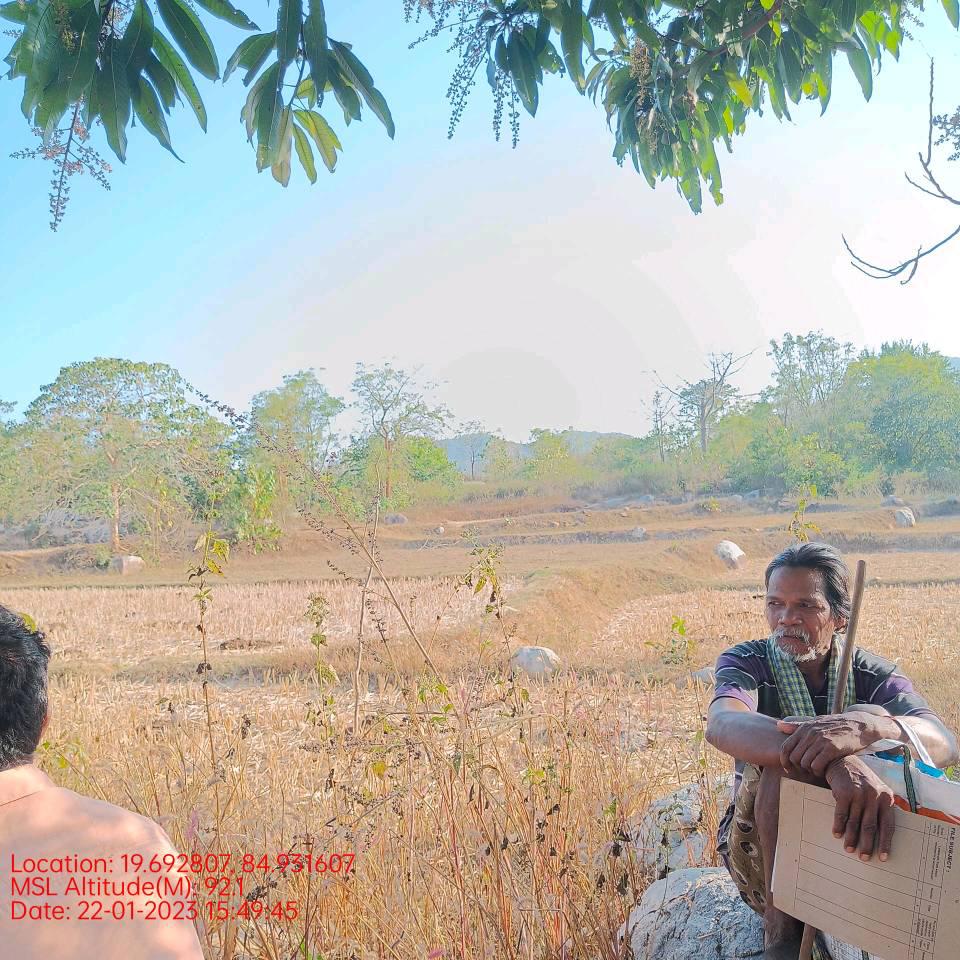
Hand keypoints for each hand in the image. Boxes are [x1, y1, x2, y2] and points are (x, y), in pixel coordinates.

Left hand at [776, 711, 896, 778]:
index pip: (785, 747)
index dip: (784, 761)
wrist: (860, 724)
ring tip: (816, 769)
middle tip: (806, 770)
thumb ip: (797, 725)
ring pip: (805, 763)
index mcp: (804, 728)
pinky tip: (823, 771)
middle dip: (798, 767)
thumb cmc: (836, 725)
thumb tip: (779, 725)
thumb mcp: (816, 722)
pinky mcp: (832, 748)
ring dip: (809, 770)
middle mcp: (810, 733)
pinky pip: (817, 765)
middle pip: (794, 757)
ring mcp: (821, 740)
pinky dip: (818, 771)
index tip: (788, 768)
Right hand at [824, 755, 895, 861]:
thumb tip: (882, 834)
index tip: (883, 857)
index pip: (888, 825)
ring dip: (851, 838)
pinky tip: (837, 834)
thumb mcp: (876, 790)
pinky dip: (838, 825)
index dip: (885, 843)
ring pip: (855, 822)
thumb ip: (880, 807)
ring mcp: (859, 794)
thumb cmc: (861, 780)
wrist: (843, 761)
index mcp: (887, 798)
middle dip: (867, 844)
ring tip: (849, 849)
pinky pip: (841, 814)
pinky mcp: (844, 792)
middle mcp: (874, 796)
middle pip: (871, 826)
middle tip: (864, 858)